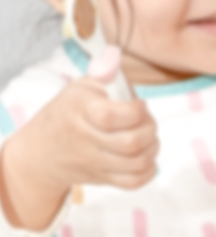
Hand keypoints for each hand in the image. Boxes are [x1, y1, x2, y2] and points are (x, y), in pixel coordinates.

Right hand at [0, 78, 157, 230]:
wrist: (41, 153)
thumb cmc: (69, 113)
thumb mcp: (81, 87)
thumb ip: (104, 72)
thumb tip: (114, 54)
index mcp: (81, 112)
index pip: (112, 117)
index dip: (136, 110)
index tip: (137, 103)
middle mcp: (86, 140)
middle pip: (131, 142)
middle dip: (149, 128)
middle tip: (145, 120)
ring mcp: (95, 163)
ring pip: (137, 163)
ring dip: (152, 147)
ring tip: (147, 136)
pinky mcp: (103, 179)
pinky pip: (134, 182)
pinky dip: (148, 170)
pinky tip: (145, 155)